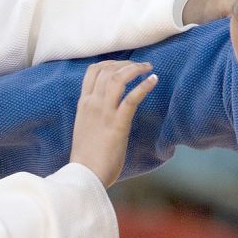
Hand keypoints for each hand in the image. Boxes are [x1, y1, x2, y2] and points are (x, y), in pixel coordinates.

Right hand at [70, 60, 157, 186]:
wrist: (84, 174)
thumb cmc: (87, 157)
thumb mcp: (85, 128)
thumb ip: (93, 115)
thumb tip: (106, 111)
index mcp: (83, 104)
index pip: (93, 71)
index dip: (110, 62)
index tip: (123, 64)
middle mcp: (92, 103)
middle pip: (107, 70)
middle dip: (126, 63)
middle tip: (141, 66)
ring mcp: (104, 112)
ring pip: (118, 78)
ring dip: (135, 69)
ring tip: (148, 68)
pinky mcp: (117, 124)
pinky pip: (131, 98)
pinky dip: (144, 86)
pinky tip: (153, 80)